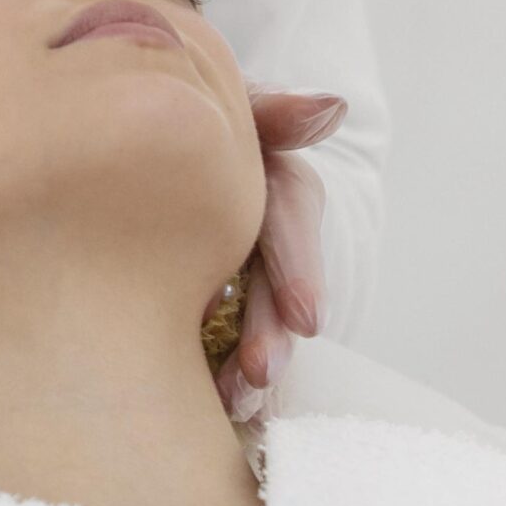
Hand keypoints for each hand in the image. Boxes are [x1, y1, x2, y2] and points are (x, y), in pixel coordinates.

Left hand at [215, 88, 346, 423]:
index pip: (294, 215)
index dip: (299, 266)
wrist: (174, 133)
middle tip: (261, 374)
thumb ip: (275, 108)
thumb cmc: (203, 112)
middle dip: (272, 330)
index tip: (307, 319)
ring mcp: (246, 263)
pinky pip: (222, 328)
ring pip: (255, 314)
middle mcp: (270, 226)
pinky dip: (221, 364)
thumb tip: (332, 108)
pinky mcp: (216, 290)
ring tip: (234, 402)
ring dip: (250, 359)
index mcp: (277, 178)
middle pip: (278, 282)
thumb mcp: (237, 103)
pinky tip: (211, 400)